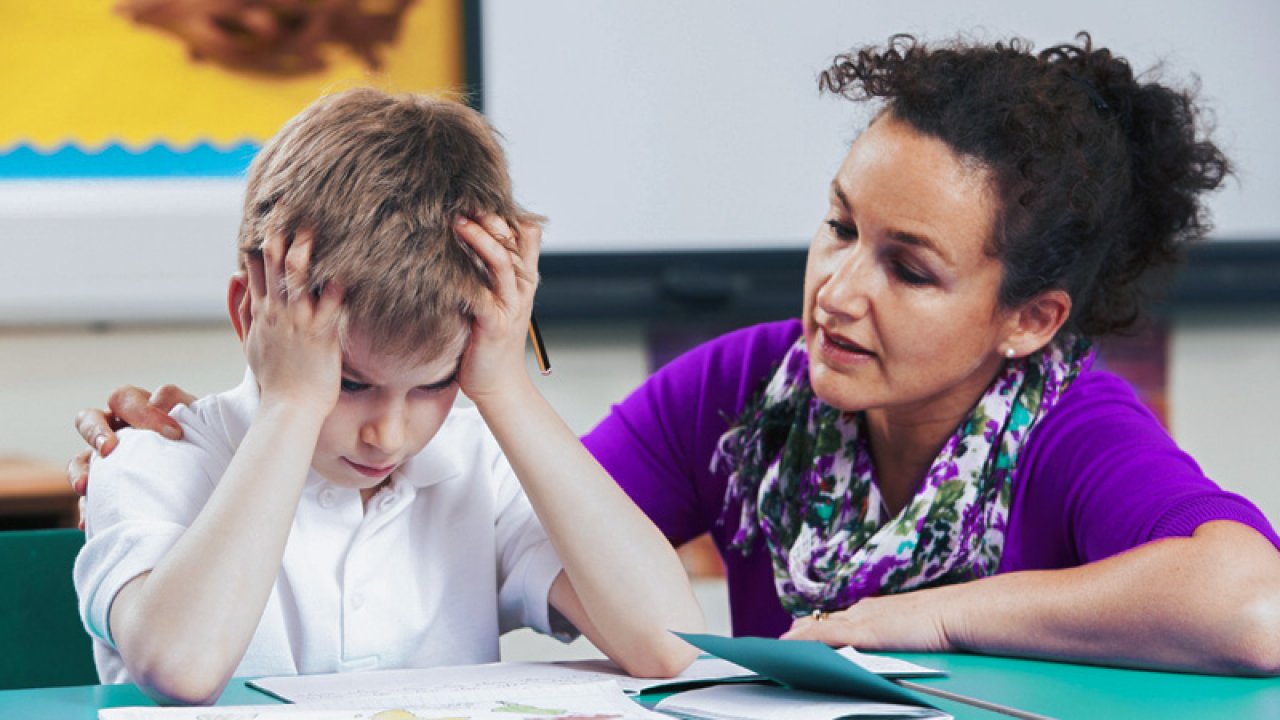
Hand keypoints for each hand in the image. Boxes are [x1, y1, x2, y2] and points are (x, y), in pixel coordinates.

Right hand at [241, 227, 344, 413]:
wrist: (288, 409)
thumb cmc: (275, 379)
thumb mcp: (250, 342)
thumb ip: (240, 309)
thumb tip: (233, 277)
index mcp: (262, 312)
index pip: (257, 268)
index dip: (263, 241)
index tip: (270, 217)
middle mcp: (278, 312)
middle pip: (275, 265)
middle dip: (281, 234)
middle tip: (289, 206)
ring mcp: (299, 322)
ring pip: (299, 278)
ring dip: (305, 251)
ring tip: (312, 228)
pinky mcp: (321, 335)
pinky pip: (331, 304)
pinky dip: (338, 286)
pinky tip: (348, 268)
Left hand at [451, 214, 541, 401]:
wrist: (498, 385)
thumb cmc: (488, 340)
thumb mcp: (493, 298)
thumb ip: (485, 271)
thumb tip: (461, 237)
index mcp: (522, 278)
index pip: (526, 232)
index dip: (507, 210)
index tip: (478, 195)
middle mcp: (521, 287)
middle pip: (516, 238)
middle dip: (491, 215)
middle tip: (463, 198)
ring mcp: (510, 305)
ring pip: (501, 261)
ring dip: (481, 238)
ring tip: (457, 222)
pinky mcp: (495, 324)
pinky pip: (483, 295)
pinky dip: (465, 280)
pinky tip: (445, 268)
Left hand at [781, 590, 955, 651]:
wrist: (956, 613)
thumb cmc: (947, 621)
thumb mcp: (919, 626)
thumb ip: (904, 632)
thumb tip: (905, 640)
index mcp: (878, 609)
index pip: (843, 617)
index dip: (824, 624)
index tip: (808, 628)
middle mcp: (865, 611)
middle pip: (826, 620)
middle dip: (805, 630)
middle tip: (785, 638)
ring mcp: (862, 620)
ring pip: (819, 627)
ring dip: (799, 637)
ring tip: (779, 645)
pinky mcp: (862, 632)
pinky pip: (823, 635)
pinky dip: (804, 640)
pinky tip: (788, 645)